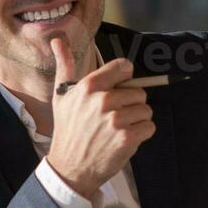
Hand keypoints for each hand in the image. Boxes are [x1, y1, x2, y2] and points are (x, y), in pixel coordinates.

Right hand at [45, 37, 154, 197]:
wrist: (70, 167)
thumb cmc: (68, 130)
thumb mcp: (62, 96)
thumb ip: (65, 66)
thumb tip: (58, 40)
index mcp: (89, 86)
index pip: (124, 67)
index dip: (126, 78)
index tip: (120, 88)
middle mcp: (103, 100)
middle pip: (139, 92)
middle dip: (131, 105)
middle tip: (114, 118)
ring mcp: (115, 120)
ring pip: (146, 110)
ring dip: (137, 120)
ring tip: (118, 129)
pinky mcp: (127, 138)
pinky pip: (149, 127)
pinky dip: (142, 134)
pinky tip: (124, 139)